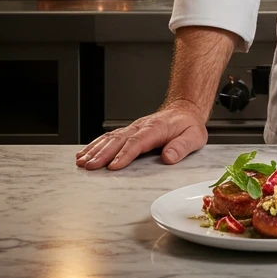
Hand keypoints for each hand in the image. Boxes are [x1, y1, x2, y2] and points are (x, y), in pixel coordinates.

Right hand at [75, 100, 208, 170]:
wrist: (185, 110)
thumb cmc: (188, 126)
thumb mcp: (194, 137)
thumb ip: (181, 147)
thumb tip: (168, 157)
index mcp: (157, 128)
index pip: (138, 142)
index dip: (125, 154)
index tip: (113, 166)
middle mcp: (141, 126)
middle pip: (119, 140)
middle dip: (103, 154)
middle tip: (89, 167)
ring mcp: (133, 128)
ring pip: (111, 137)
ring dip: (95, 149)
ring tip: (82, 162)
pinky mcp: (129, 131)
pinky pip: (109, 136)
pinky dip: (95, 144)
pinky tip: (84, 153)